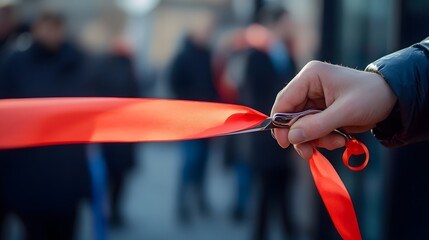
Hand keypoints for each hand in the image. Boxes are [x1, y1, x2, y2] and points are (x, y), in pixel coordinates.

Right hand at [271, 61, 396, 158]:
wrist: (392, 100)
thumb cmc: (370, 97)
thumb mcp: (345, 112)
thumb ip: (317, 125)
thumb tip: (291, 138)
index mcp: (310, 77)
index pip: (284, 101)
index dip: (280, 123)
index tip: (284, 144)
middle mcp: (308, 86)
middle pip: (290, 117)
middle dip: (303, 135)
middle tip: (309, 152)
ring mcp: (313, 100)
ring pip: (301, 126)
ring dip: (316, 139)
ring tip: (336, 142)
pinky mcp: (320, 112)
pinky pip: (312, 130)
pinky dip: (323, 139)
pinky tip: (340, 139)